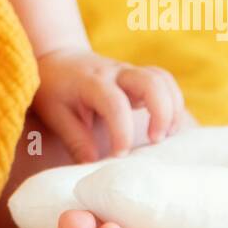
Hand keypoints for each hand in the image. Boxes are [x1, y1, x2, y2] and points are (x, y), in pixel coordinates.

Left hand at [32, 48, 187, 163]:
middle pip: (151, 82)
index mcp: (92, 82)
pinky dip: (173, 102)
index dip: (122, 132)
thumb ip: (76, 140)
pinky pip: (164, 82)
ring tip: (163, 136)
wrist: (58, 58)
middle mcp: (115, 73)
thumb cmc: (55, 89)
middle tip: (155, 141)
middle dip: (161, 113)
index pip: (115, 104)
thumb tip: (93, 169)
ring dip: (172, 108)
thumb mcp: (56, 114)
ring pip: (162, 79)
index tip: (119, 156)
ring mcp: (130, 72)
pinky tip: (166, 127)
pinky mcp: (138, 77)